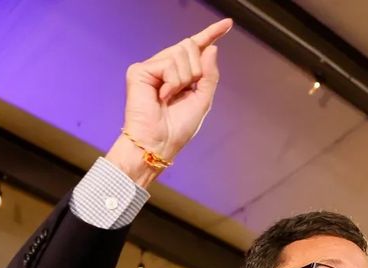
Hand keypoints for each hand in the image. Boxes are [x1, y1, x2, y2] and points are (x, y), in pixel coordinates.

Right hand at [105, 19, 232, 186]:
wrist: (159, 144)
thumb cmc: (178, 128)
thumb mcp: (202, 100)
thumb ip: (209, 74)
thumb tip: (211, 47)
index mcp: (180, 75)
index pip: (197, 49)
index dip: (211, 34)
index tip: (228, 24)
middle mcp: (165, 67)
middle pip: (190, 46)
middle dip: (196, 70)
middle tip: (185, 91)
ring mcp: (152, 68)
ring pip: (181, 52)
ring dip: (184, 79)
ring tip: (171, 97)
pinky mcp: (140, 71)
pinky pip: (168, 64)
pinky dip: (172, 83)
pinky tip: (162, 97)